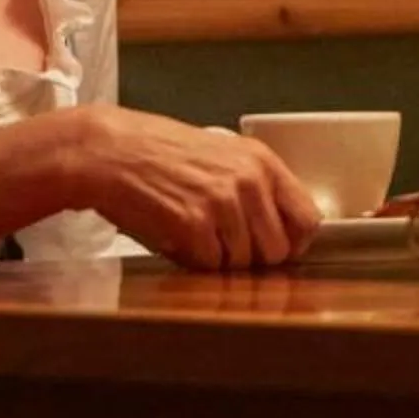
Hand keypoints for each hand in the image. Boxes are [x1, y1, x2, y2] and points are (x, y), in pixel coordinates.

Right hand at [61, 105, 321, 268]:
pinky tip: (177, 240)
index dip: (294, 244)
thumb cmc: (161, 154)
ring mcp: (223, 204)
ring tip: (196, 238)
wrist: (110, 151)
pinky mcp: (193, 224)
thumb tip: (279, 231)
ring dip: (219, 262)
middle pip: (277, 250)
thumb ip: (255, 187)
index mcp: (263, 163)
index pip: (308, 219)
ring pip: (242, 264)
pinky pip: (208, 266)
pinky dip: (193, 263)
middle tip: (226, 250)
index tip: (279, 251)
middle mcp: (250, 182)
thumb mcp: (223, 156)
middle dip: (252, 260)